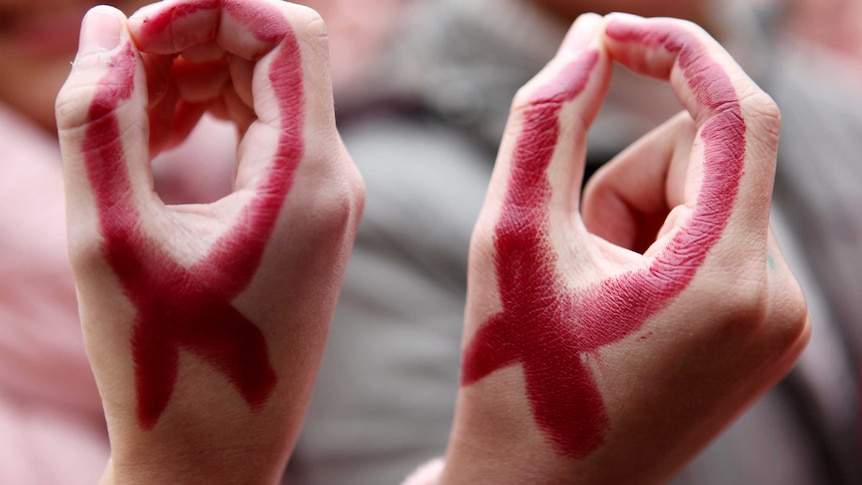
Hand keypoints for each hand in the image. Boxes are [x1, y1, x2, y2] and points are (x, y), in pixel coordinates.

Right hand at [55, 1, 362, 482]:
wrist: (217, 452)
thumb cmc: (164, 364)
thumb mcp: (109, 237)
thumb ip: (99, 120)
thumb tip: (108, 27)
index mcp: (309, 178)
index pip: (289, 32)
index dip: (210, 11)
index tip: (137, 38)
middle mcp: (335, 181)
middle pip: (276, 55)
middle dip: (192, 45)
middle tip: (118, 82)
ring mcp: (328, 201)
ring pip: (269, 92)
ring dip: (196, 83)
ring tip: (129, 123)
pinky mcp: (309, 219)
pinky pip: (267, 136)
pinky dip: (211, 121)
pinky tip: (158, 146)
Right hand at [441, 13, 808, 483]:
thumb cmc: (515, 371)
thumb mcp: (513, 238)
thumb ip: (546, 122)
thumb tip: (588, 38)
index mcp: (723, 280)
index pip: (736, 115)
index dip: (676, 52)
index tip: (612, 31)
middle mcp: (777, 300)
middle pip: (707, 159)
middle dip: (626, 180)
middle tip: (572, 254)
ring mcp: (779, 321)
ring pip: (707, 198)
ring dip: (635, 220)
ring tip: (591, 293)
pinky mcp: (766, 329)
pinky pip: (716, 237)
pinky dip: (659, 248)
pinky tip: (620, 309)